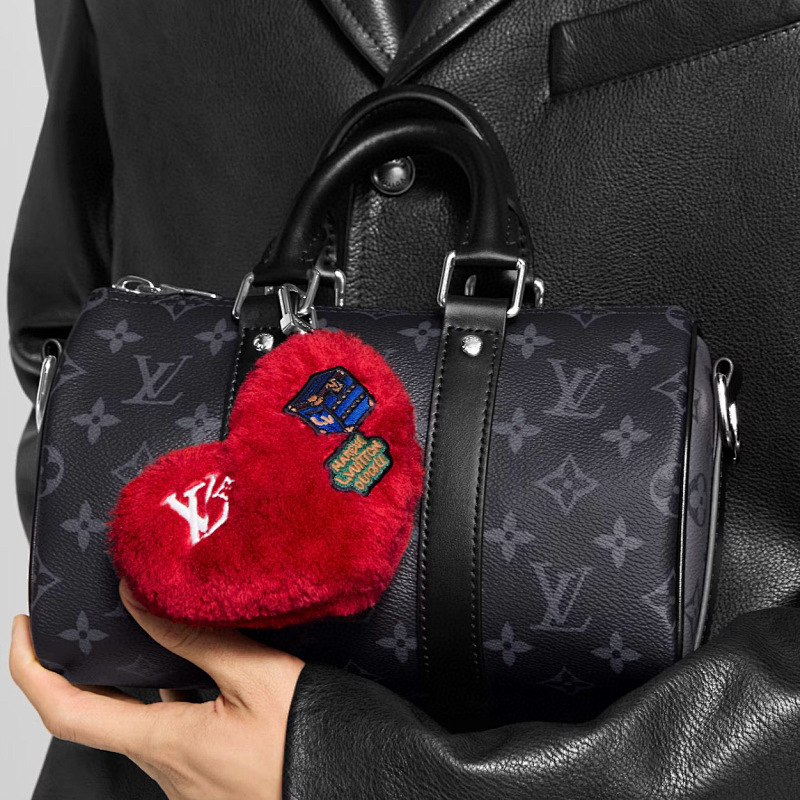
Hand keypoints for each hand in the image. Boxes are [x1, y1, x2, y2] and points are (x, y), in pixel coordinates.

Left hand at [9, 579, 305, 799]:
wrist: (358, 791)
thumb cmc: (312, 746)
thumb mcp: (261, 679)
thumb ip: (196, 638)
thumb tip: (138, 600)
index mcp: (167, 742)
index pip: (67, 711)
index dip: (31, 669)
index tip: (25, 629)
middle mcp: (166, 768)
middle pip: (99, 716)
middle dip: (81, 668)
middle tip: (84, 622)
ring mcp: (187, 779)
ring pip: (140, 724)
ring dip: (132, 683)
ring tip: (149, 635)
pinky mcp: (208, 780)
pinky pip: (173, 734)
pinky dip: (169, 699)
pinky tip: (199, 676)